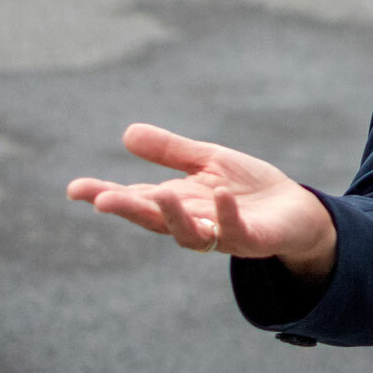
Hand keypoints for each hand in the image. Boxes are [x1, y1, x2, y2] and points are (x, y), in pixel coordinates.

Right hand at [65, 124, 337, 277]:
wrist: (297, 211)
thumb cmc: (249, 188)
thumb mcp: (208, 162)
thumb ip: (171, 151)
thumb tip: (127, 133)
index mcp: (178, 203)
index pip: (136, 199)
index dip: (105, 195)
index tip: (75, 189)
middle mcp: (193, 222)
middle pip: (154, 220)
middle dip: (128, 210)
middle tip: (101, 200)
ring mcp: (221, 234)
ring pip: (189, 234)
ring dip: (173, 215)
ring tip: (160, 193)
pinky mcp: (252, 239)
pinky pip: (236, 231)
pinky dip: (225, 214)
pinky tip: (219, 193)